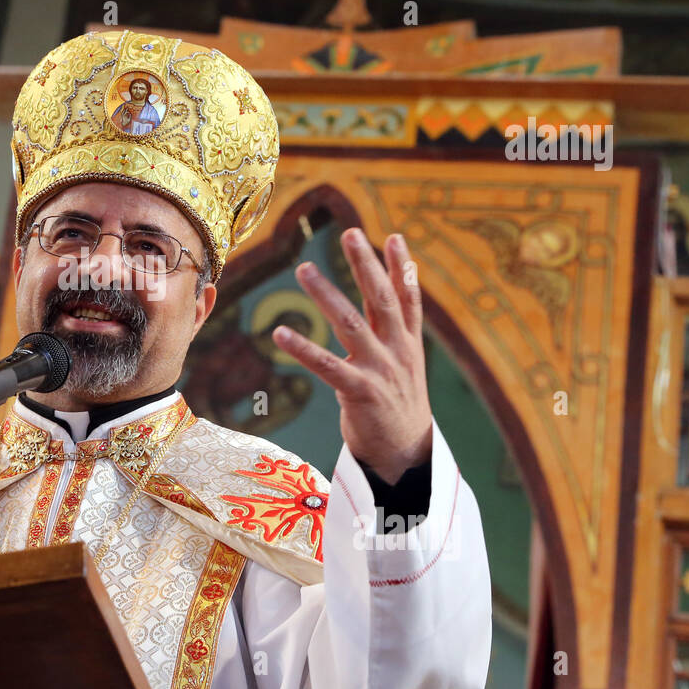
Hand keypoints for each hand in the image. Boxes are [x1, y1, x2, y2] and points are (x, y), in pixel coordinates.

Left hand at [272, 228, 431, 483]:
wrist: (405, 455)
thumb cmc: (398, 406)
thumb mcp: (404, 365)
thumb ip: (396, 333)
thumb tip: (390, 304)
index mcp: (408, 344)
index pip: (408, 299)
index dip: (403, 268)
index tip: (394, 236)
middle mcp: (397, 352)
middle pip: (382, 300)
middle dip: (366, 265)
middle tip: (350, 233)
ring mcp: (380, 372)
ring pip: (351, 324)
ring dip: (326, 294)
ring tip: (304, 267)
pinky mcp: (360, 393)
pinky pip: (327, 366)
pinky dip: (303, 348)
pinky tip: (280, 332)